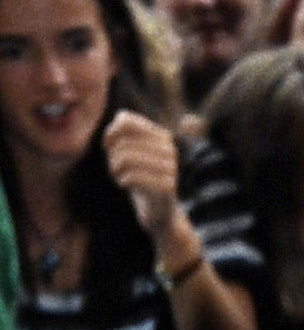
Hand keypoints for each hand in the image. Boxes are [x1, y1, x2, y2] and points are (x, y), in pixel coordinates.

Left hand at [103, 110, 186, 247]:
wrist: (160, 211)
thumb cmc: (141, 179)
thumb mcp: (131, 153)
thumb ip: (124, 133)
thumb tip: (119, 117)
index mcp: (161, 135)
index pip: (126, 120)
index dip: (110, 133)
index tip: (108, 147)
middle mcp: (169, 148)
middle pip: (123, 141)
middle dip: (112, 156)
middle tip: (115, 168)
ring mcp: (170, 167)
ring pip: (126, 158)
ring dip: (115, 170)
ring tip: (119, 176)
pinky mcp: (167, 186)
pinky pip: (133, 177)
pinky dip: (122, 180)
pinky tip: (125, 184)